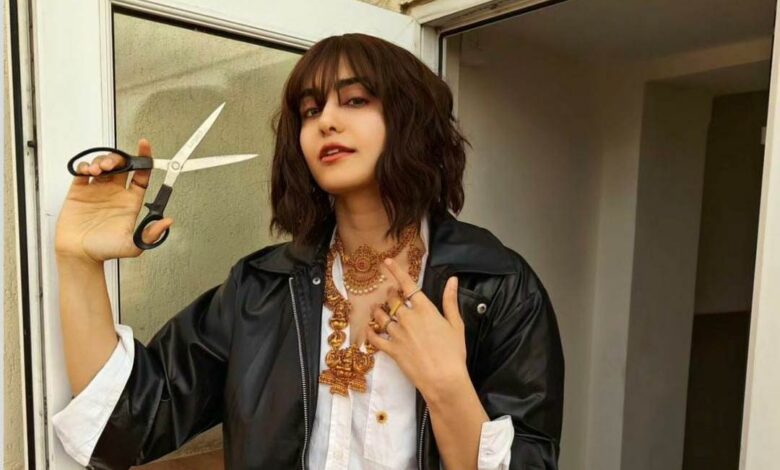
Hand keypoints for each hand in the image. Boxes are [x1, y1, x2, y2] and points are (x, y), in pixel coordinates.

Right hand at [55, 138, 171, 262]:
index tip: (144, 145)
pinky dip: (85, 166)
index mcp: (131, 201)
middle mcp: (116, 193)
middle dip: (119, 158)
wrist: (79, 255)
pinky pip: (83, 171)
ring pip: (103, 165)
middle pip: (122, 165)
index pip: (142, 174)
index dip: (144, 159)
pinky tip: (87, 172)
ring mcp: (98, 190)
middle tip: (112, 165)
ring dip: (102, 161)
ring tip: (98, 170)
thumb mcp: (132, 245)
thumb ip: (150, 234)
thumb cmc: (105, 250)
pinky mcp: (80, 191)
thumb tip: (168, 222)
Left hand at [366, 258, 468, 400]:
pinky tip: (370, 331)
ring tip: (378, 311)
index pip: (407, 285)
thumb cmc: (453, 352)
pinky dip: (371, 333)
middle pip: (391, 299)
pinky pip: (375, 338)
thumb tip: (452, 280)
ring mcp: (397, 334)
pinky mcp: (391, 350)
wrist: (443, 379)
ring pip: (380, 316)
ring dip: (378, 311)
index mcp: (424, 309)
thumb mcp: (456, 324)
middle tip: (390, 295)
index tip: (386, 262)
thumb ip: (450, 301)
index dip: (396, 271)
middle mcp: (407, 318)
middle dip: (390, 295)